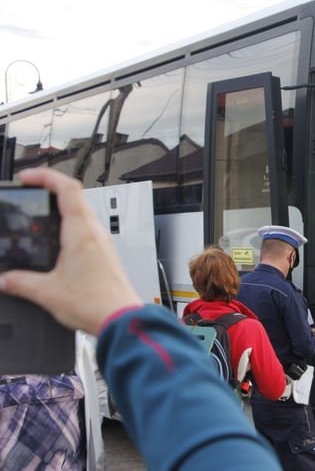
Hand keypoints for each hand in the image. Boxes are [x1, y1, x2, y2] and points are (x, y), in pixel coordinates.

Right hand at [0, 168, 141, 334]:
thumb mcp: (47, 292)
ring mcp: (104, 243)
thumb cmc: (97, 304)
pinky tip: (58, 243)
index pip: (67, 188)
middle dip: (50, 190)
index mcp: (82, 233)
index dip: (46, 176)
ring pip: (83, 213)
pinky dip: (71, 227)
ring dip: (62, 209)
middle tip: (31, 193)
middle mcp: (96, 233)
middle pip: (75, 197)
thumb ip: (20, 282)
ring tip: (41, 216)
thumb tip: (4, 279)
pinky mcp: (107, 255)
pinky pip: (88, 230)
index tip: (27, 177)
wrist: (122, 319)